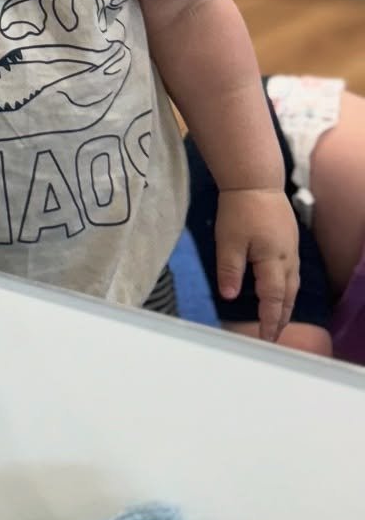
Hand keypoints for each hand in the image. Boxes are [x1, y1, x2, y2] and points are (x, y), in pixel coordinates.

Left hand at [214, 188, 299, 342]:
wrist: (255, 182)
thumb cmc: (239, 210)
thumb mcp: (229, 241)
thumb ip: (230, 270)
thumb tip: (230, 296)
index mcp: (273, 261)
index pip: (273, 299)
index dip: (269, 320)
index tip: (266, 338)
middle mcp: (287, 259)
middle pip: (287, 296)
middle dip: (281, 317)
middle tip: (273, 336)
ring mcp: (291, 250)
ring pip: (292, 285)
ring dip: (285, 304)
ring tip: (278, 320)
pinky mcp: (289, 241)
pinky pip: (291, 273)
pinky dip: (287, 288)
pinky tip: (280, 290)